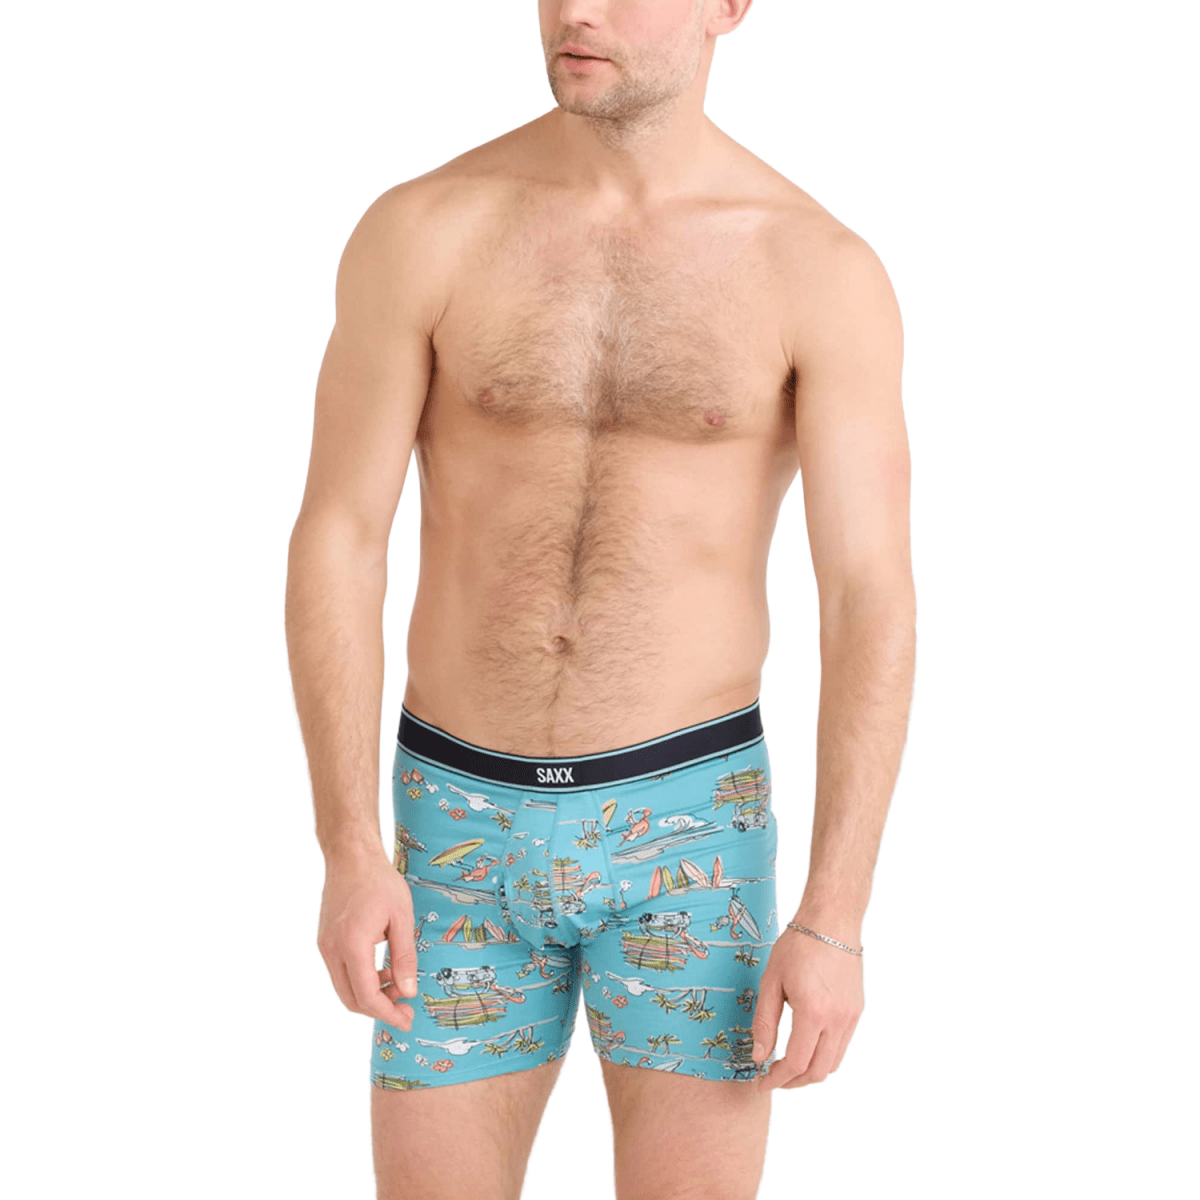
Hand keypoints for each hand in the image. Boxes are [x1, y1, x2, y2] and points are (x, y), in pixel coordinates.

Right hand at [317, 847, 418, 1030]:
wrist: (351, 857)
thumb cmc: (379, 881)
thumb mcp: (402, 917)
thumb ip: (405, 956)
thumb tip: (408, 992)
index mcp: (352, 945)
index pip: (366, 996)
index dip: (387, 1013)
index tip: (406, 1020)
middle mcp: (332, 950)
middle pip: (351, 999)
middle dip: (379, 1009)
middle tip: (405, 1007)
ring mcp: (325, 946)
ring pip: (344, 988)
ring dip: (370, 994)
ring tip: (398, 985)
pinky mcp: (325, 941)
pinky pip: (341, 972)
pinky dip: (360, 980)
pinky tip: (382, 970)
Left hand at [752, 920, 863, 1089]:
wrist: (831, 922)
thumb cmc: (798, 946)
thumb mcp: (771, 981)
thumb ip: (765, 1022)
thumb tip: (760, 1056)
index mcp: (813, 1012)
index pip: (796, 1063)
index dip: (777, 1079)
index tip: (761, 1082)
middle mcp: (837, 1020)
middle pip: (818, 1071)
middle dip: (793, 1082)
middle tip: (772, 1078)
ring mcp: (851, 1017)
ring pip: (834, 1063)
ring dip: (810, 1071)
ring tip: (788, 1065)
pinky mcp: (857, 1010)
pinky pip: (842, 1045)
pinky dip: (824, 1054)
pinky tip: (807, 1044)